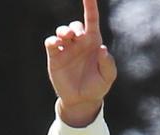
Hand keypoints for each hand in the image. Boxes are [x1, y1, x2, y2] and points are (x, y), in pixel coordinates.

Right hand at [44, 0, 116, 126]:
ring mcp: (66, 48)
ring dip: (63, 31)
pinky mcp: (55, 56)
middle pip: (75, 25)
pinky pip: (51, 43)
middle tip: (76, 35)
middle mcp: (79, 42)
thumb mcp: (107, 77)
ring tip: (66, 37)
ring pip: (62, 31)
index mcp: (93, 43)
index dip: (90, 6)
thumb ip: (108, 63)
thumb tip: (102, 48)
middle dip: (75, 27)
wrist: (82, 100)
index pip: (91, 20)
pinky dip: (52, 40)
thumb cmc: (97, 86)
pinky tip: (56, 44)